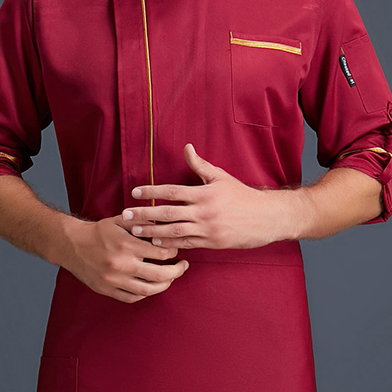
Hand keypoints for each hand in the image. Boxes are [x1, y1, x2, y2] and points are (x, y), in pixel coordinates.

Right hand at [63, 214, 188, 303]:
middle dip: (176, 272)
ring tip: (170, 278)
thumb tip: (164, 223)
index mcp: (126, 245)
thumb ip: (142, 222)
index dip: (173, 251)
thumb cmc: (98, 231)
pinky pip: (132, 297)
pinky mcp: (107, 290)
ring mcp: (114, 280)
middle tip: (182, 267)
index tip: (177, 250)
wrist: (72, 245)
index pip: (160, 252)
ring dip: (164, 285)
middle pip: (159, 275)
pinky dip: (145, 294)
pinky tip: (151, 286)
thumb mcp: (120, 220)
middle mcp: (121, 264)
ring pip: (147, 290)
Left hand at [120, 144, 300, 249]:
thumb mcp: (221, 177)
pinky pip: (187, 243)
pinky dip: (171, 243)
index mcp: (204, 193)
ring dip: (152, 232)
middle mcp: (203, 211)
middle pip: (167, 213)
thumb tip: (186, 148)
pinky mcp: (212, 242)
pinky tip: (157, 243)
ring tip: (135, 232)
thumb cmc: (242, 195)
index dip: (151, 192)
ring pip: (174, 231)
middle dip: (144, 214)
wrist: (266, 217)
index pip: (171, 192)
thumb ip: (200, 165)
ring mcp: (207, 228)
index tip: (134, 192)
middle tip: (125, 216)